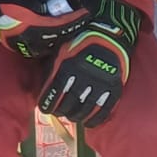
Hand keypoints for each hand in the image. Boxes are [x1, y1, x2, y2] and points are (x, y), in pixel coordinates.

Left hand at [36, 0, 143, 127]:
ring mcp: (99, 84)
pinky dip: (95, 120)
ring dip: (76, 116)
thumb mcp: (62, 50)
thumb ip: (52, 68)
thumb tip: (43, 86)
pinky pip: (103, 110)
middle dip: (62, 111)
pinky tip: (88, 122)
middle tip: (60, 112)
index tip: (46, 109)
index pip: (53, 93)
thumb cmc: (81, 42)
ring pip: (85, 110)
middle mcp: (82, 78)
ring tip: (73, 116)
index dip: (48, 104)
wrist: (110, 34)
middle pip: (68, 104)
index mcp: (67, 67)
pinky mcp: (113, 89)